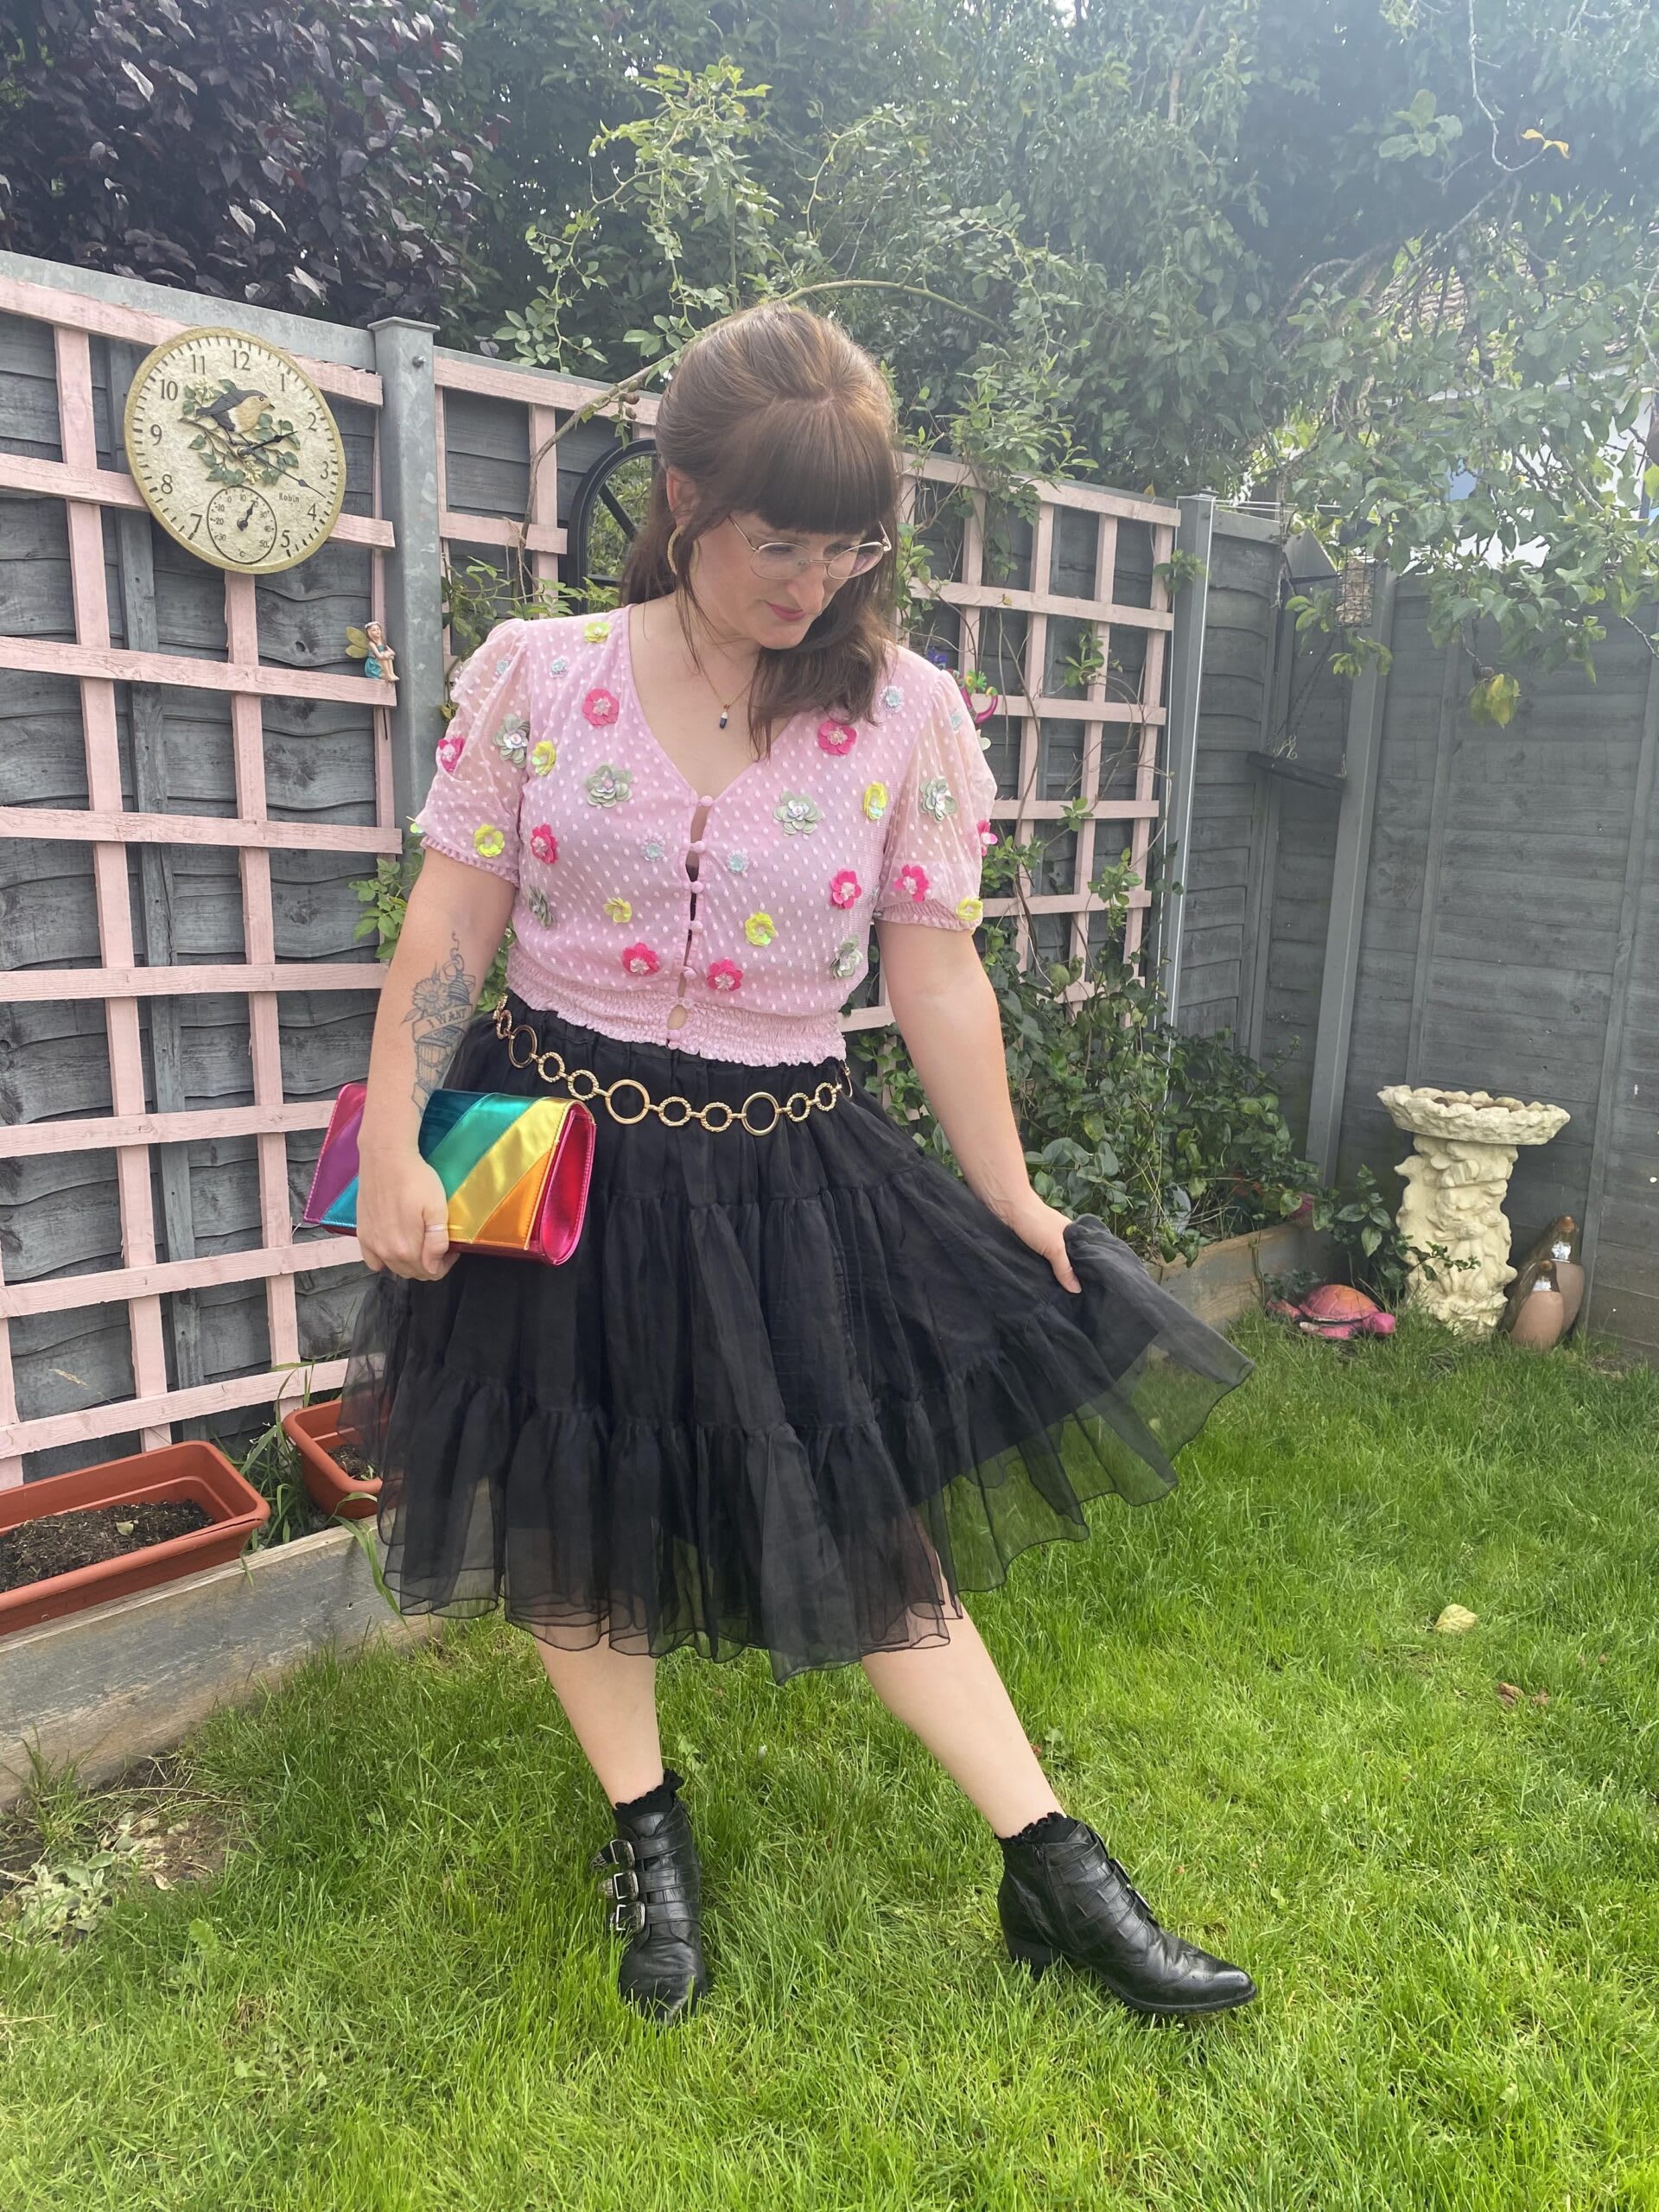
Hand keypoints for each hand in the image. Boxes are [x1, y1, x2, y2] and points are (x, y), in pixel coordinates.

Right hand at [357, 1154, 458, 1280]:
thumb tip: (434, 1264)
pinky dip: (384, 1261)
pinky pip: (372, 1261)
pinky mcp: (361, 1234)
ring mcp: (372, 1244)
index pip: (430, 1272)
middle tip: (438, 1246)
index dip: (444, 1264)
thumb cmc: (416, 1179)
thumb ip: (437, 1241)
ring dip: (409, 1263)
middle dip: (429, 1265)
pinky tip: (393, 1247)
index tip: (450, 1250)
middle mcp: (386, 1252)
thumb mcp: (437, 1208)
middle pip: (412, 1272)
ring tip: (420, 1243)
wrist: (386, 1158)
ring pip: (394, 1268)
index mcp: (407, 1248)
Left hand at [994, 1192, 1080, 1292]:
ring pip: (1051, 1264)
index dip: (1087, 1271)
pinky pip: (1037, 1263)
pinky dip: (1039, 1272)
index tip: (1090, 1290)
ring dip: (1051, 1276)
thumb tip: (1077, 1289)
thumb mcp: (1055, 1247)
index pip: (1084, 1256)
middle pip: (1067, 1262)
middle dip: (1068, 1277)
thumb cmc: (1035, 1221)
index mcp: (1071, 1234)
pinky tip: (1040, 1286)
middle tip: (1074, 1300)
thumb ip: (1065, 1268)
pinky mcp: (1027, 1247)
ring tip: (1057, 1298)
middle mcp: (1059, 1238)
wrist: (1004, 1207)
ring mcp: (1042, 1242)